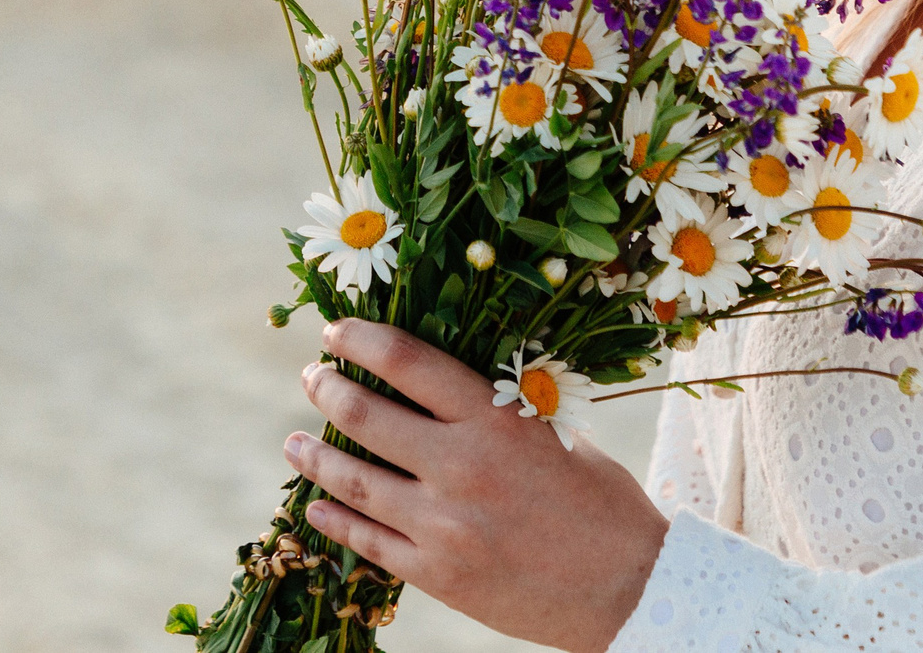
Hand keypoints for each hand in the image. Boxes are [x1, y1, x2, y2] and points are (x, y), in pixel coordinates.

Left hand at [289, 318, 667, 652]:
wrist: (630, 592)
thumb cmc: (602, 504)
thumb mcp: (556, 435)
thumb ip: (501, 408)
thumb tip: (445, 381)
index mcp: (497, 419)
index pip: (408, 361)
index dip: (360, 339)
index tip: (333, 331)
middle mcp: (463, 466)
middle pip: (366, 415)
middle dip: (327, 389)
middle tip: (312, 379)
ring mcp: (445, 525)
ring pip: (353, 479)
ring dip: (313, 455)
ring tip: (291, 442)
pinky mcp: (438, 575)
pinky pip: (367, 541)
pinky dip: (334, 518)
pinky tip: (315, 505)